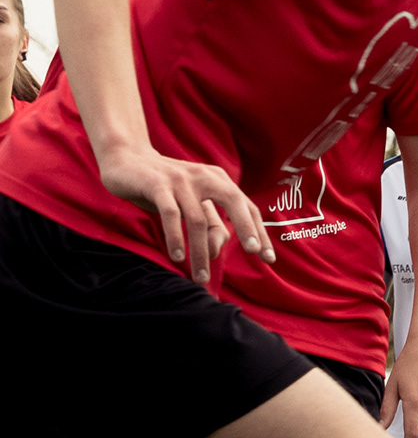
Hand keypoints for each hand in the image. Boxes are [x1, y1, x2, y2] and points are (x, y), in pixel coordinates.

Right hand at [97, 138, 271, 285]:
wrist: (127, 159)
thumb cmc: (165, 187)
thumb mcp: (191, 204)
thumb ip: (209, 223)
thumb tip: (218, 250)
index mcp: (218, 180)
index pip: (246, 206)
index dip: (259, 231)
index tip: (268, 258)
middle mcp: (204, 177)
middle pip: (233, 202)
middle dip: (247, 228)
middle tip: (254, 253)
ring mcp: (181, 180)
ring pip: (198, 219)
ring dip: (200, 252)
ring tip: (200, 278)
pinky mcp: (157, 185)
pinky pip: (171, 214)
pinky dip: (176, 238)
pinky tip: (178, 257)